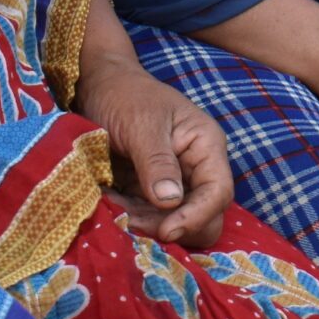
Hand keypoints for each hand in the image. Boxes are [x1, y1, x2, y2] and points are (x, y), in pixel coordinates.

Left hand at [75, 54, 233, 248]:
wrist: (100, 87)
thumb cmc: (125, 96)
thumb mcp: (141, 125)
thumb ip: (157, 162)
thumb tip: (170, 202)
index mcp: (206, 146)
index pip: (218, 191)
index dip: (197, 216)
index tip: (166, 232)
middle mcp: (196, 168)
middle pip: (204, 215)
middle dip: (172, 226)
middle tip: (133, 223)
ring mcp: (174, 182)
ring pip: (174, 222)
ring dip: (145, 224)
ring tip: (113, 209)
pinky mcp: (150, 191)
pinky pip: (149, 217)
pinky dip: (130, 217)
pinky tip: (109, 204)